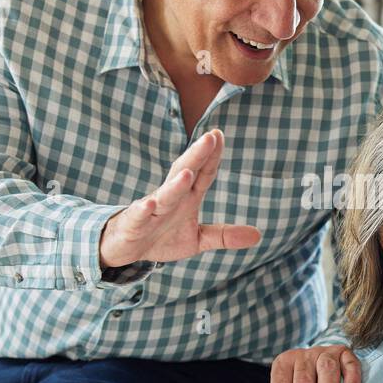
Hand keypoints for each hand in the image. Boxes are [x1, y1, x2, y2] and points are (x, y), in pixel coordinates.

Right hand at [98, 129, 260, 266]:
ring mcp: (151, 211)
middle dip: (196, 156)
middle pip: (184, 173)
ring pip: (164, 195)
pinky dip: (143, 211)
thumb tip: (258, 235)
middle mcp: (169, 198)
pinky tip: (149, 205)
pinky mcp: (134, 226)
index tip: (219, 134)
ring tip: (188, 172)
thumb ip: (224, 235)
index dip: (212, 157)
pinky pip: (138, 217)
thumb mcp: (197, 239)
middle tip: (210, 137)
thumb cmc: (161, 236)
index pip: (203, 174)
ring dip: (175, 184)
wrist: (124, 249)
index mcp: (186, 198)